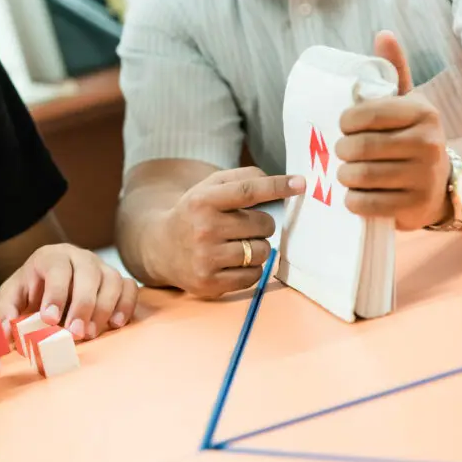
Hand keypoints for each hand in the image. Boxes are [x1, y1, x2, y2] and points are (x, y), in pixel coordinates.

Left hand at [0, 243, 138, 340]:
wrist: (48, 282)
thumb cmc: (31, 291)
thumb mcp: (11, 298)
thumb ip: (4, 313)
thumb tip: (5, 332)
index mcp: (50, 256)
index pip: (57, 268)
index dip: (55, 293)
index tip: (49, 320)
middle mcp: (78, 256)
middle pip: (88, 273)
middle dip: (82, 305)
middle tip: (75, 333)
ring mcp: (100, 267)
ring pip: (111, 279)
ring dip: (104, 308)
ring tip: (90, 333)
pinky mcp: (117, 280)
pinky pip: (129, 287)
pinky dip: (126, 305)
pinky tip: (115, 324)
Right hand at [154, 168, 305, 298]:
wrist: (160, 247)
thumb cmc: (195, 213)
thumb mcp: (209, 188)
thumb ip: (243, 178)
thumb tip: (283, 183)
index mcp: (202, 201)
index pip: (248, 191)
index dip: (277, 186)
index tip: (301, 183)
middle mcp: (204, 229)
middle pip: (263, 224)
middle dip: (262, 224)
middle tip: (243, 226)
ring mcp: (206, 258)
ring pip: (262, 252)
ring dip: (258, 247)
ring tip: (238, 244)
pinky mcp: (210, 283)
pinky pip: (254, 276)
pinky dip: (252, 268)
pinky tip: (234, 262)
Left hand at [335, 31, 450, 229]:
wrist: (439, 182)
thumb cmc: (409, 136)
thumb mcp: (405, 102)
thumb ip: (392, 70)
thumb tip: (383, 34)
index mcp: (421, 112)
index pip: (363, 114)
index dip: (345, 122)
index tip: (346, 126)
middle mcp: (428, 142)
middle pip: (356, 147)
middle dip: (341, 151)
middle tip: (344, 152)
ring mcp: (423, 177)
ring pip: (357, 176)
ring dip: (344, 176)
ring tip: (350, 172)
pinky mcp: (413, 206)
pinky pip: (363, 203)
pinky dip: (352, 200)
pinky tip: (358, 193)